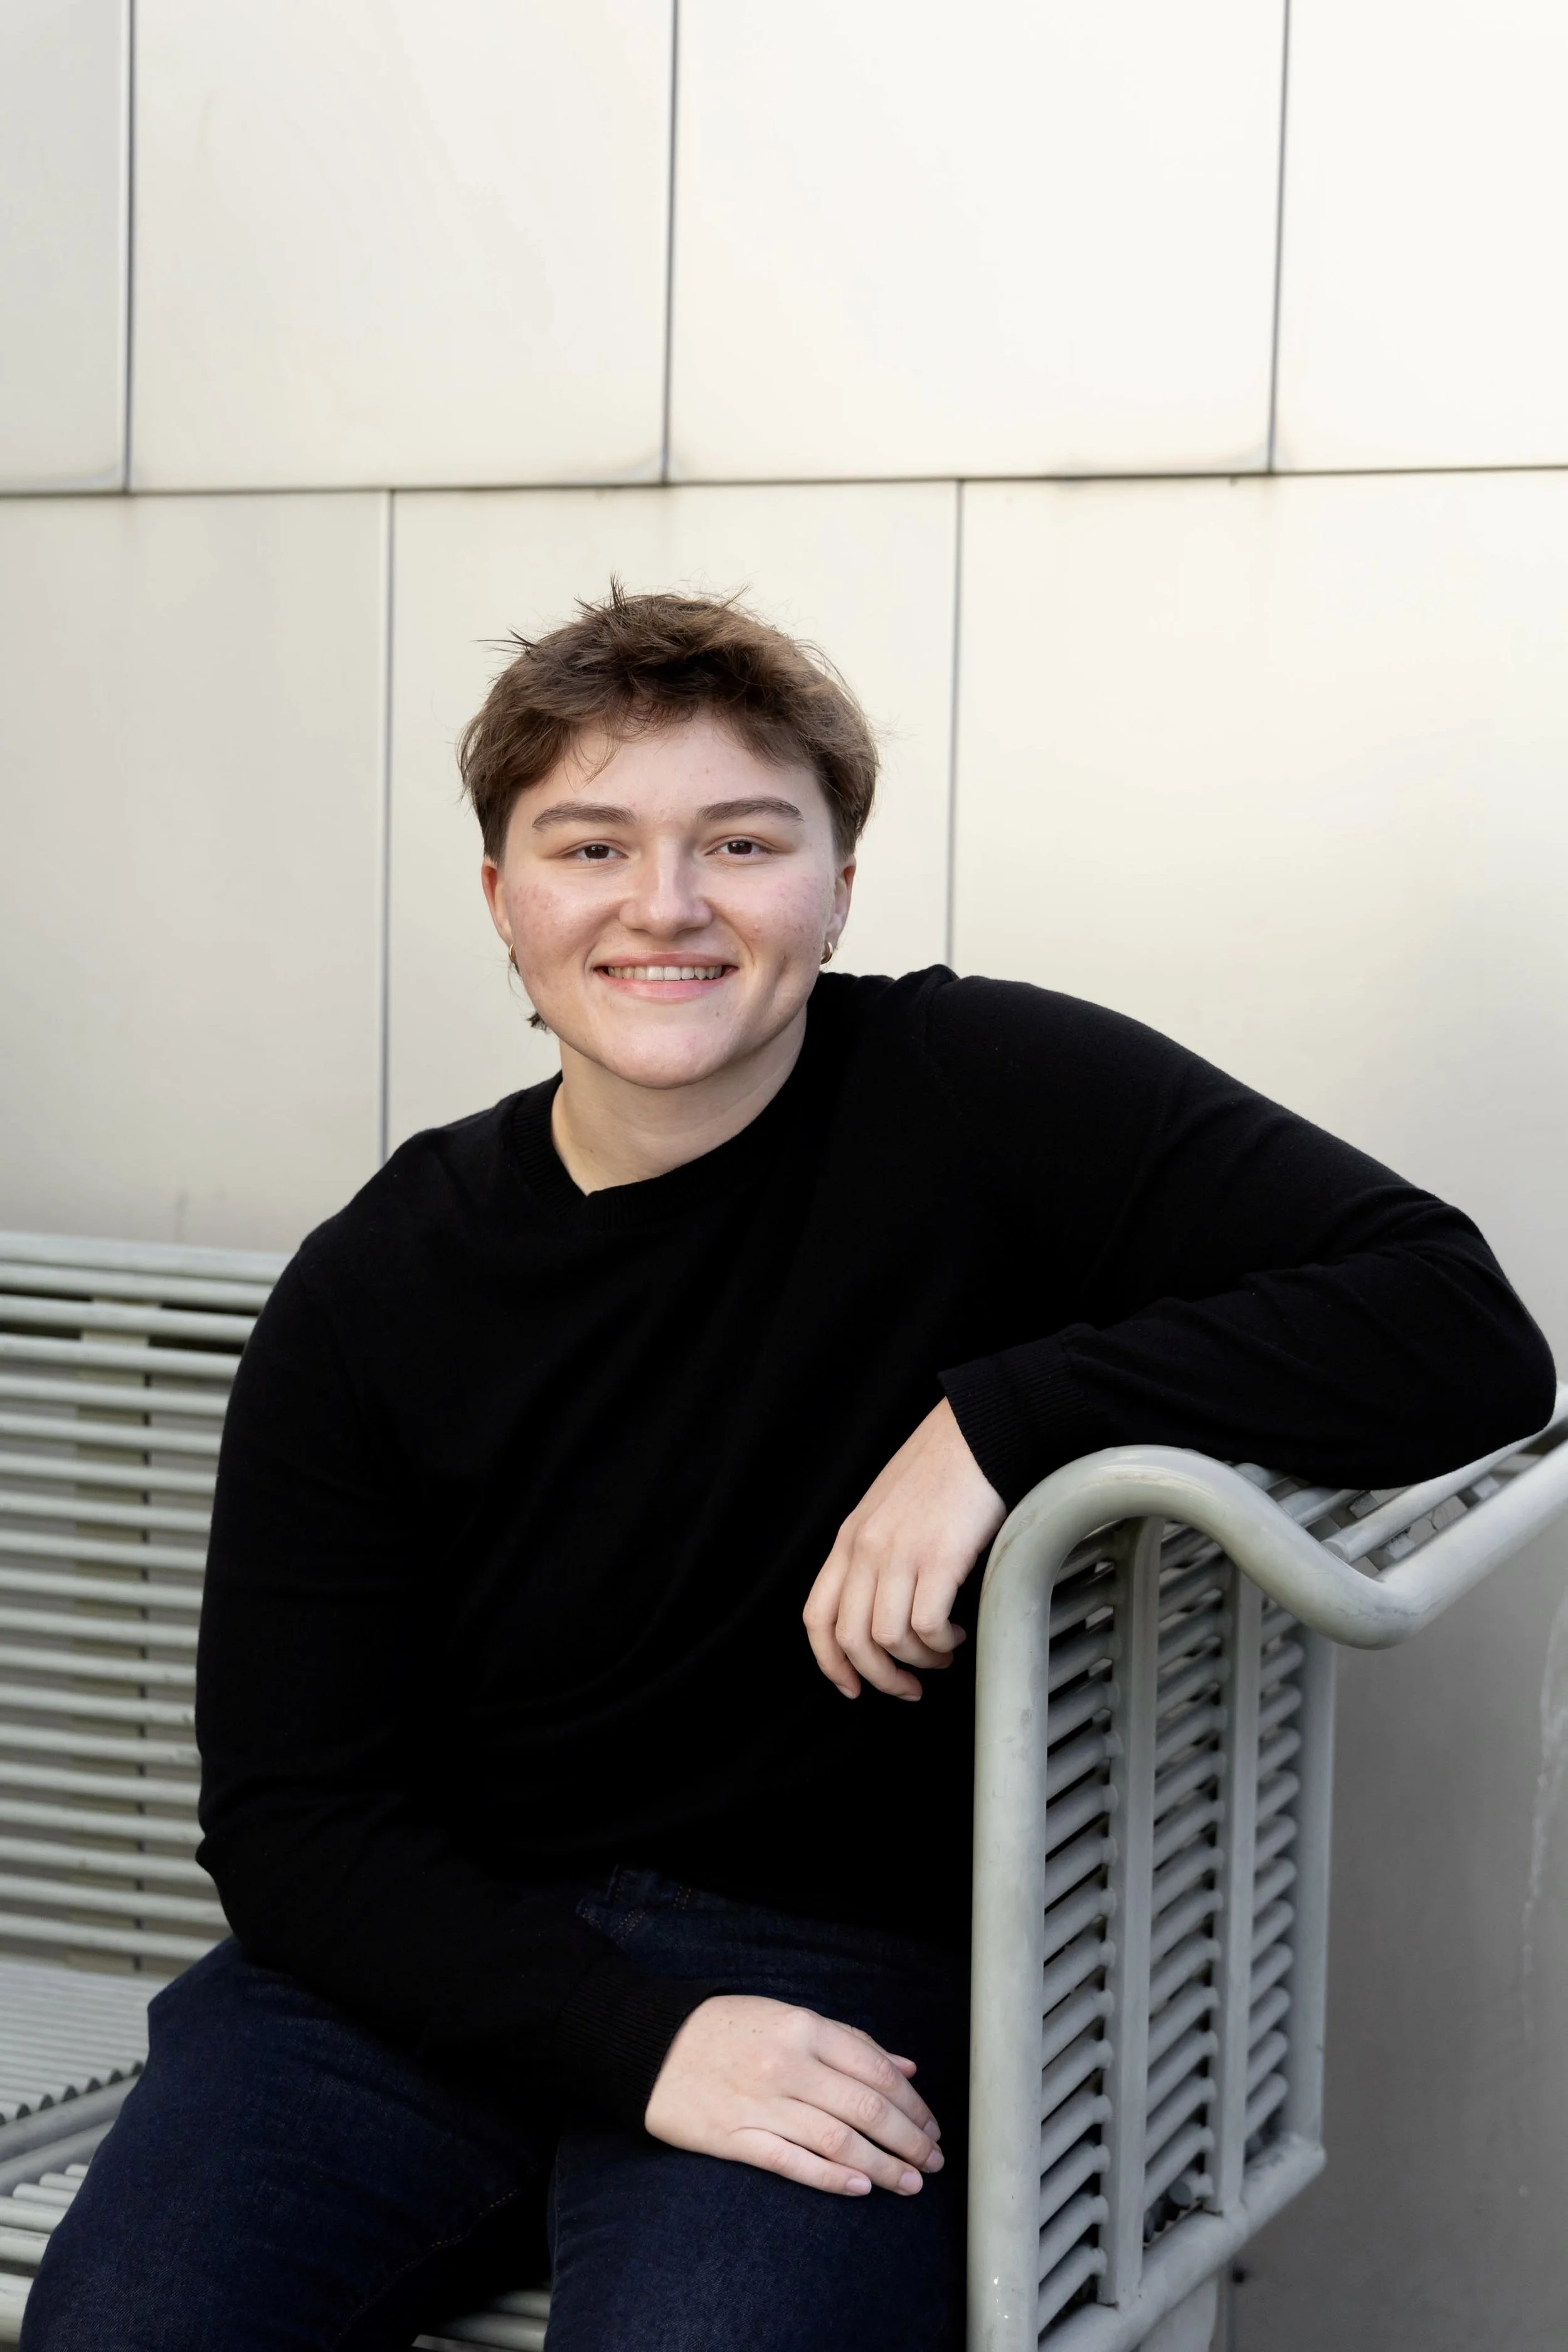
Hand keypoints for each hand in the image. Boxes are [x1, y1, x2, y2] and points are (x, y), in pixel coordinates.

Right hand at [643, 1993, 942, 2196]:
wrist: (651, 2046)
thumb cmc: (726, 2030)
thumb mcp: (788, 2018)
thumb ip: (848, 2042)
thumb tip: (906, 2067)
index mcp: (804, 2028)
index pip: (876, 2069)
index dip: (912, 2103)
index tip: (932, 2126)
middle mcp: (788, 2065)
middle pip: (865, 2108)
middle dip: (908, 2139)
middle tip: (932, 2161)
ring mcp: (762, 2104)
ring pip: (838, 2140)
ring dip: (882, 2166)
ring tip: (910, 2183)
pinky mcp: (735, 2138)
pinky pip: (792, 2162)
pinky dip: (831, 2178)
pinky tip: (860, 2189)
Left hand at [804, 1398, 1004, 1700]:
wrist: (978, 1431)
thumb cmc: (942, 1469)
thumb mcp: (887, 1509)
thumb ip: (875, 1552)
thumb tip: (881, 1605)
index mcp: (849, 1539)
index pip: (818, 1617)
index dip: (831, 1663)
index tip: (853, 1687)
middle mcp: (865, 1549)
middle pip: (851, 1639)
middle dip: (880, 1677)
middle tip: (909, 1688)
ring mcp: (899, 1553)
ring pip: (888, 1640)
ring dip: (919, 1661)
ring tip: (943, 1653)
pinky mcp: (938, 1557)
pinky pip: (927, 1625)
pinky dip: (941, 1642)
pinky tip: (958, 1633)